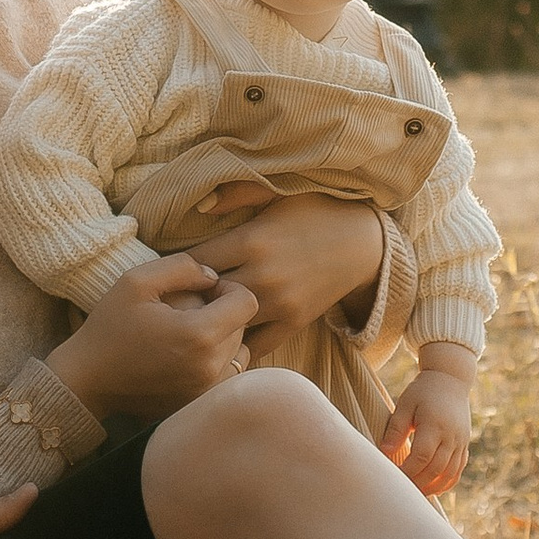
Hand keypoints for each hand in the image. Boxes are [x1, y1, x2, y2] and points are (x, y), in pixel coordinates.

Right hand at [47, 250, 257, 424]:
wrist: (86, 381)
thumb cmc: (109, 328)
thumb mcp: (137, 281)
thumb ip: (182, 267)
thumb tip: (213, 277)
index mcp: (198, 335)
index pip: (247, 302)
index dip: (228, 288)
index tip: (202, 291)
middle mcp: (209, 368)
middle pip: (244, 327)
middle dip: (223, 313)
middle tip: (187, 311)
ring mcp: (205, 391)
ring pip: (240, 352)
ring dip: (223, 338)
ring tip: (188, 334)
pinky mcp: (198, 405)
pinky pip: (226, 375)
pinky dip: (214, 361)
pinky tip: (185, 355)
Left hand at [190, 192, 386, 344]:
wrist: (363, 242)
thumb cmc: (315, 211)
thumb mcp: (276, 193)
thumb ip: (236, 194)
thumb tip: (200, 205)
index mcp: (251, 239)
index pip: (196, 261)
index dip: (180, 268)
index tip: (175, 270)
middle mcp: (262, 274)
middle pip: (206, 296)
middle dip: (189, 298)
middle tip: (178, 299)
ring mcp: (279, 302)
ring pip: (226, 323)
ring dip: (210, 323)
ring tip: (197, 319)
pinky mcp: (294, 322)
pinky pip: (255, 346)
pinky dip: (237, 345)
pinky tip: (226, 339)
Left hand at [380, 363, 473, 498]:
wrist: (451, 379)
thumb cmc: (423, 391)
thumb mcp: (405, 404)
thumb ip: (396, 429)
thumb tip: (383, 452)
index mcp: (434, 425)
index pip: (422, 456)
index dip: (408, 471)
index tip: (393, 476)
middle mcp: (451, 436)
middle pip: (436, 469)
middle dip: (419, 483)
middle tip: (402, 491)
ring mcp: (461, 441)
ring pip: (450, 473)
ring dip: (433, 487)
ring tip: (416, 495)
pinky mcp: (464, 444)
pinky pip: (458, 470)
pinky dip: (446, 482)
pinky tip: (433, 488)